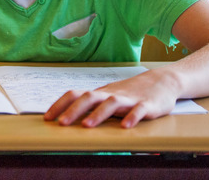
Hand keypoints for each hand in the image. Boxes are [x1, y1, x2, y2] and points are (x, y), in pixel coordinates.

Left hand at [43, 69, 180, 127]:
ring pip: (111, 103)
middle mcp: (111, 94)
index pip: (75, 95)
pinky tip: (125, 127)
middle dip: (73, 111)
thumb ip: (91, 105)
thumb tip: (66, 115)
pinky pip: (139, 111)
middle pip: (89, 98)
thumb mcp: (108, 97)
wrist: (161, 81)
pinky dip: (132, 117)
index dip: (60, 105)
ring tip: (87, 126)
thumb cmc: (130, 92)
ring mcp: (129, 99)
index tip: (47, 117)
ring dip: (98, 114)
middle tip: (61, 124)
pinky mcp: (147, 105)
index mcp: (100, 93)